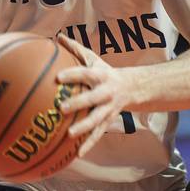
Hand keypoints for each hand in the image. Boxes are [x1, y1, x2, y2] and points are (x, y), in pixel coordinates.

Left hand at [55, 34, 131, 157]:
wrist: (132, 87)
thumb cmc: (105, 72)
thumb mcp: (93, 59)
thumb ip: (75, 49)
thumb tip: (57, 37)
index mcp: (100, 76)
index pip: (85, 73)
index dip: (72, 75)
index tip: (57, 77)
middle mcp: (105, 92)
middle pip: (92, 98)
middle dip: (78, 103)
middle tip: (61, 108)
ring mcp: (108, 108)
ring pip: (97, 119)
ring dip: (84, 128)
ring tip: (70, 135)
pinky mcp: (109, 121)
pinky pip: (98, 134)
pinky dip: (89, 144)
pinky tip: (78, 154)